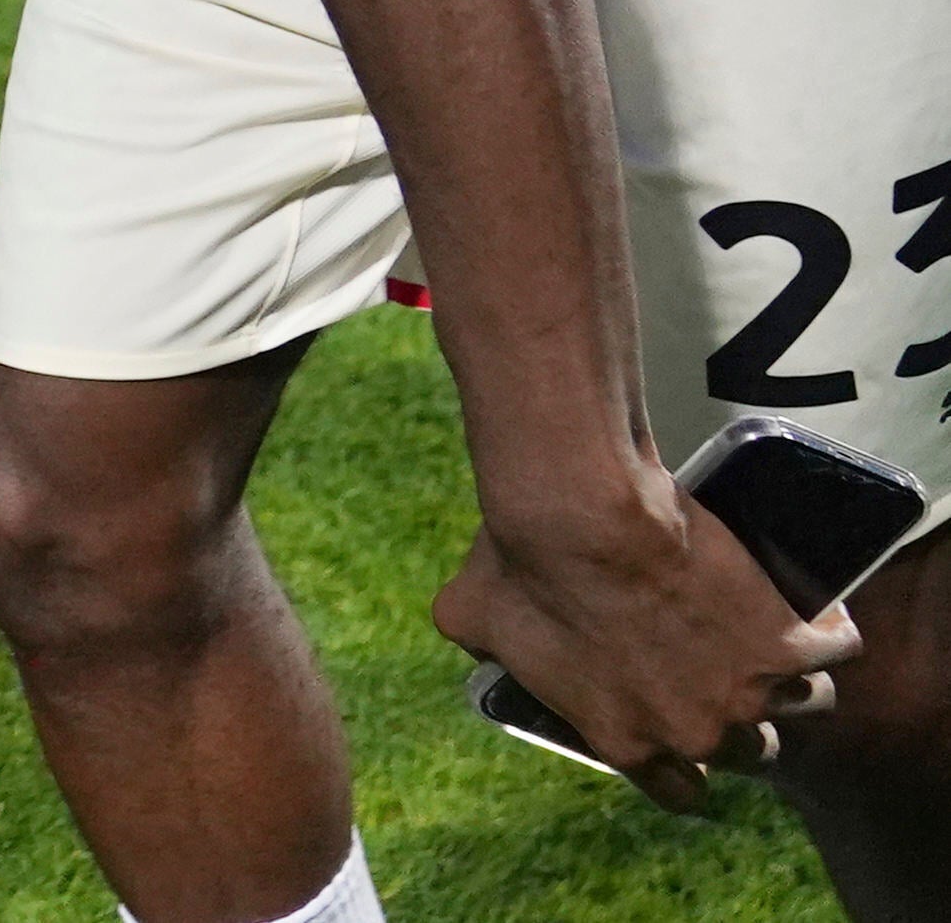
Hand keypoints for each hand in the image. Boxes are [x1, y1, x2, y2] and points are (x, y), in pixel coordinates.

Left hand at [437, 480, 854, 808]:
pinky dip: (830, 625)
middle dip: (738, 717)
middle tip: (725, 672)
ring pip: (801, 704)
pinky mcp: (788, 641)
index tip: (684, 737)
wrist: (581, 514)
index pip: (677, 792)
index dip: (683, 766)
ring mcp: (750, 692)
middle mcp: (698, 733)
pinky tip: (814, 606)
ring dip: (791, 677)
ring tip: (774, 640)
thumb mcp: (470, 616)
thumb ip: (481, 646)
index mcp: (628, 742)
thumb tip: (475, 641)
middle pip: (748, 751)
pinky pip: (836, 646)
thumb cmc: (522, 561)